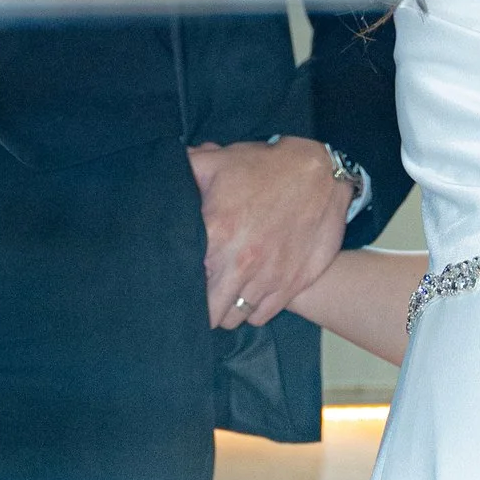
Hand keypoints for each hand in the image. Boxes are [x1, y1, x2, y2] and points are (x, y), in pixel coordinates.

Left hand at [186, 138, 350, 329]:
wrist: (321, 174)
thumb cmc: (266, 168)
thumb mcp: (218, 160)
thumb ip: (183, 171)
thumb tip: (157, 177)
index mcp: (217, 233)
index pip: (186, 281)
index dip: (179, 285)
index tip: (178, 282)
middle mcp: (241, 263)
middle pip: (208, 311)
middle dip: (201, 306)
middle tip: (201, 294)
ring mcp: (268, 277)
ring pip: (233, 318)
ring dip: (226, 310)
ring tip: (224, 294)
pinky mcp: (291, 284)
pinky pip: (261, 317)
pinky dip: (252, 311)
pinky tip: (247, 295)